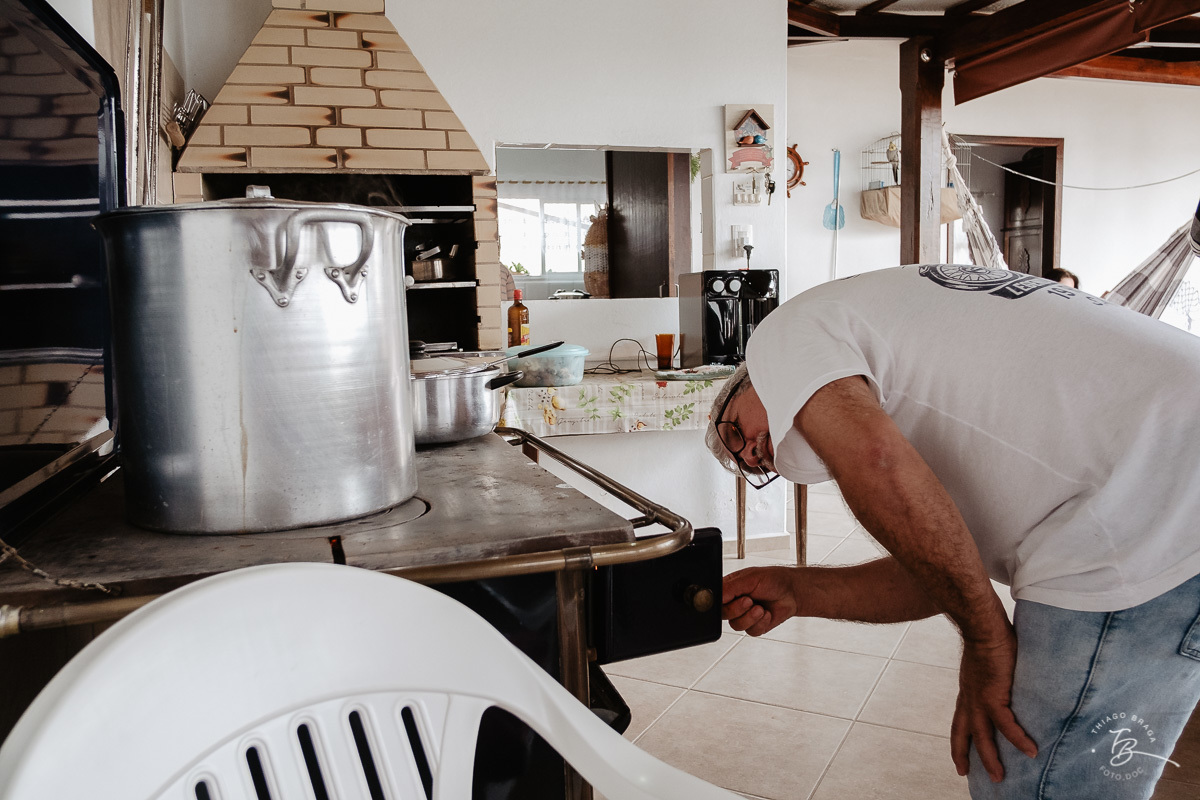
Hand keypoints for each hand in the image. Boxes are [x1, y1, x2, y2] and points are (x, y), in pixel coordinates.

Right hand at [721, 566, 798, 635]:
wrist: (792, 592)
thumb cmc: (773, 580)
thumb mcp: (750, 578)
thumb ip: (731, 587)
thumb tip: (717, 596)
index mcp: (729, 589)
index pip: (715, 599)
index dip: (720, 603)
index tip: (729, 600)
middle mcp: (734, 602)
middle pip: (724, 614)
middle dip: (738, 609)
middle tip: (750, 601)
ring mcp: (744, 615)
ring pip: (736, 625)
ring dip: (750, 617)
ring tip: (761, 608)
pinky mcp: (754, 626)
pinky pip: (750, 631)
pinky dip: (761, 623)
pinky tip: (767, 613)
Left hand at [950, 625, 1037, 781]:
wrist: (983, 625)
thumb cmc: (990, 637)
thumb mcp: (988, 663)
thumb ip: (996, 676)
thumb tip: (1010, 678)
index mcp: (968, 691)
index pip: (960, 721)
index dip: (959, 740)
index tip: (959, 758)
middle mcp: (970, 698)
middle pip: (964, 733)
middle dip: (965, 755)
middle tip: (964, 774)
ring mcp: (979, 698)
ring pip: (982, 736)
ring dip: (990, 758)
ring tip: (1000, 777)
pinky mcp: (993, 695)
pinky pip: (1006, 725)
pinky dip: (1018, 740)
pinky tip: (1031, 751)